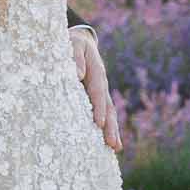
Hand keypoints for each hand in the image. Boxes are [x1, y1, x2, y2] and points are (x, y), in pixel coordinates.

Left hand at [70, 26, 121, 151]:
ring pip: (109, 113)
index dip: (98, 108)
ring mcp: (101, 92)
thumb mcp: (73, 45)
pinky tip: (109, 143)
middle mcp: (102, 85)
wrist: (81, 41)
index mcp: (96, 72)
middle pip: (108, 107)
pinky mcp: (97, 97)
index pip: (98, 93)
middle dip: (110, 126)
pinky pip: (104, 114)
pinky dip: (107, 127)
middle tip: (112, 144)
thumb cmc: (73, 43)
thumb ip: (76, 58)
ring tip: (116, 148)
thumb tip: (78, 75)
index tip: (98, 124)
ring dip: (112, 130)